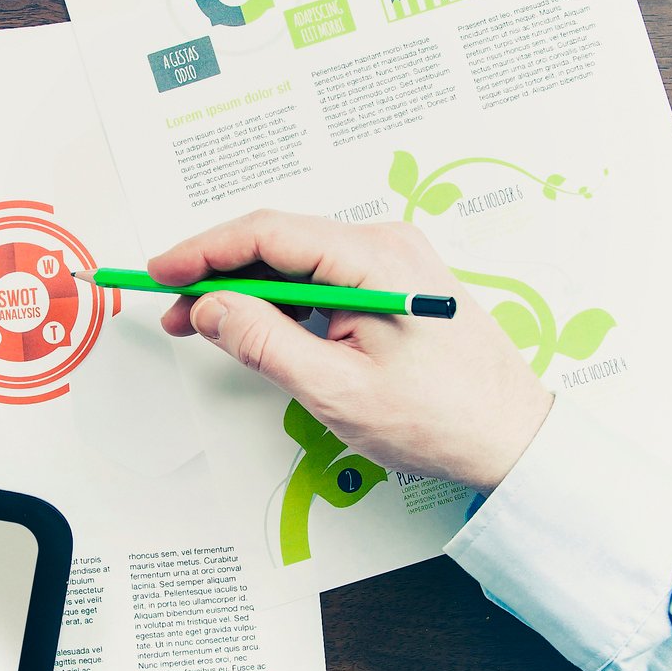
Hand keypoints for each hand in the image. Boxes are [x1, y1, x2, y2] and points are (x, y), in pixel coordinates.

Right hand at [151, 210, 551, 490]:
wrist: (511, 437)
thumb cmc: (440, 419)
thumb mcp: (336, 389)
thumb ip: (265, 343)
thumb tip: (211, 307)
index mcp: (375, 258)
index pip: (268, 233)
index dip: (203, 250)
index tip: (160, 272)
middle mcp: (386, 245)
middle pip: (279, 241)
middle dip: (217, 273)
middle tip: (171, 312)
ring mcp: (393, 262)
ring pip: (298, 261)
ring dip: (247, 289)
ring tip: (204, 325)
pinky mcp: (393, 283)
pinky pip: (323, 277)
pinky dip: (282, 300)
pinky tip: (257, 327)